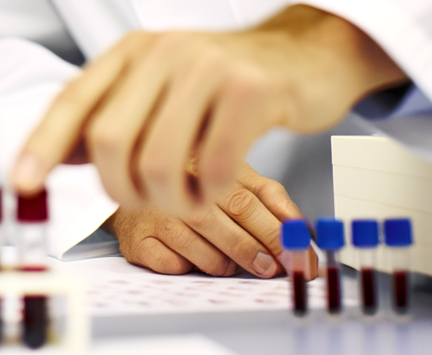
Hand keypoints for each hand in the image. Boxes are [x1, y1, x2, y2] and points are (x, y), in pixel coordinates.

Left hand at [12, 5, 405, 216]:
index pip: (73, 99)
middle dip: (121, 189)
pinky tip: (216, 188)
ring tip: (188, 198)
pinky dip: (209, 194)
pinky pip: (212, 167)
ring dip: (170, 200)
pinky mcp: (250, 89)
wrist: (302, 51)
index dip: (41, 143)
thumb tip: (59, 157)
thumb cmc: (224, 77)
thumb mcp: (160, 81)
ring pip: (155, 161)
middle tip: (148, 200)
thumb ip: (112, 112)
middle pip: (108, 140)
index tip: (20, 183)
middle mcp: (161, 51)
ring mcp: (206, 66)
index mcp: (131, 49)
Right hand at [110, 164, 315, 278]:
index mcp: (207, 163)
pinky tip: (189, 259)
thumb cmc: (187, 184)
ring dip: (227, 264)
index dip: (281, 232)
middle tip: (275, 269)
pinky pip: (175, 266)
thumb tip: (304, 227)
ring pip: (208, 251)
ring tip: (228, 261)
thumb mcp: (229, 176)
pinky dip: (189, 269)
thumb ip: (267, 195)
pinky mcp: (138, 239)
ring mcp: (156, 210)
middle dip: (262, 250)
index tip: (301, 256)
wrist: (127, 186)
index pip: (251, 199)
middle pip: (232, 221)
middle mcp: (179, 183)